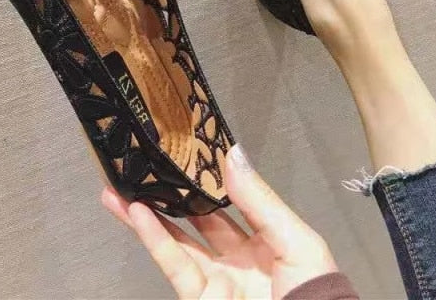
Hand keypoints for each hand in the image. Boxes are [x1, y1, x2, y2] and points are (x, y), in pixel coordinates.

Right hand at [101, 144, 337, 298]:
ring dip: (147, 214)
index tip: (187, 150)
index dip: (208, 176)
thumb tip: (233, 154)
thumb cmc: (315, 295)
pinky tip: (136, 213)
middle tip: (147, 165)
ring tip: (121, 186)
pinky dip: (153, 238)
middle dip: (171, 194)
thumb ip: (260, 201)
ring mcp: (217, 279)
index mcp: (265, 239)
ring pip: (176, 240)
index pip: (231, 199)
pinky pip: (173, 264)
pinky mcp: (200, 299)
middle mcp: (237, 257)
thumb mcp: (296, 241)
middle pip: (197, 217)